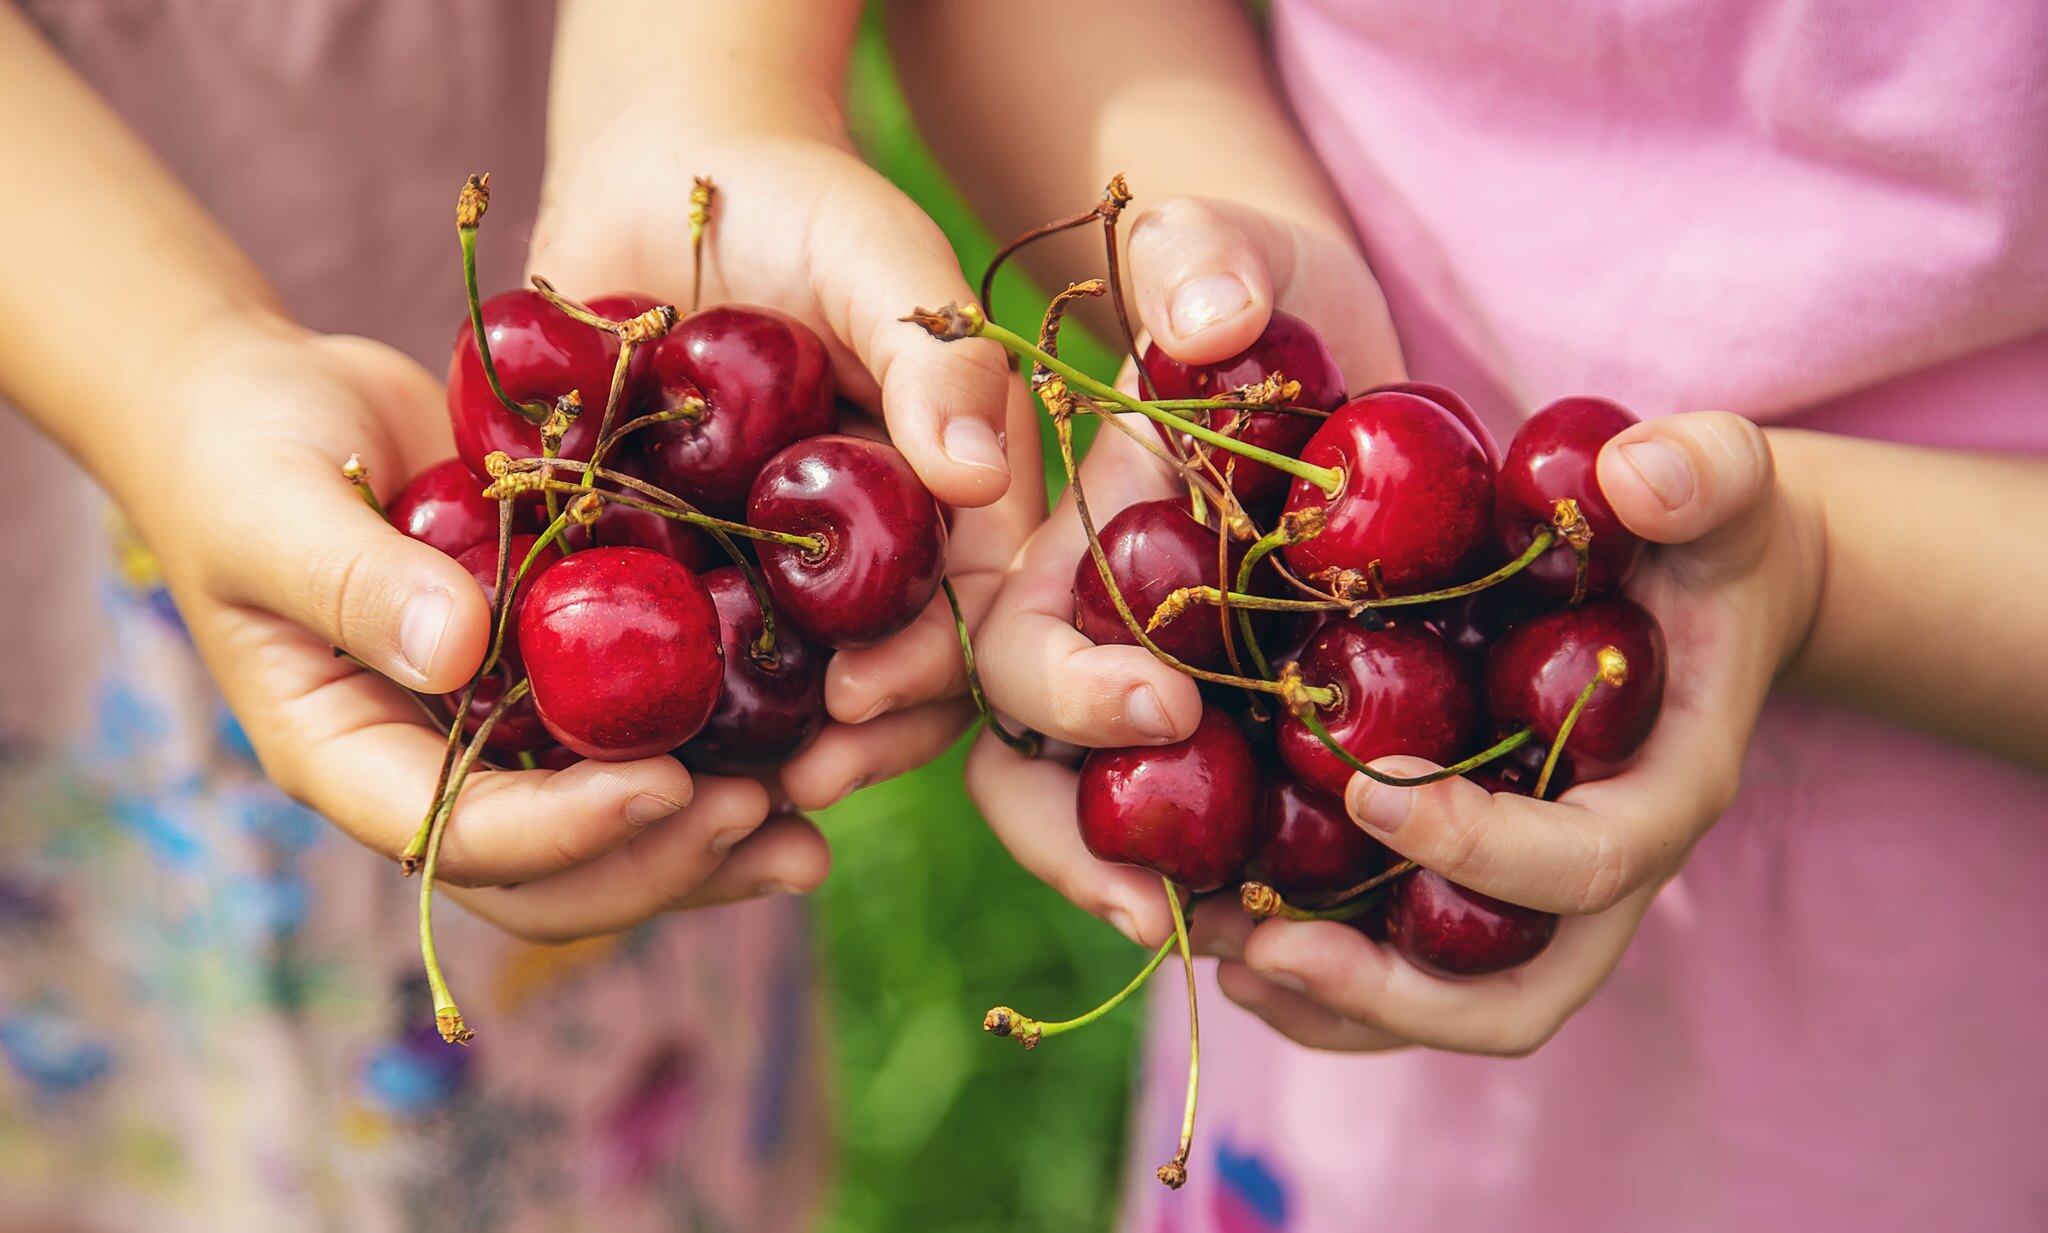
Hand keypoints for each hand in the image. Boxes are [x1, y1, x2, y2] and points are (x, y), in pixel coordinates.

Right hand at [142, 321, 813, 942]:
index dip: (563, 830)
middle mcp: (431, 765)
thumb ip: (355, 579)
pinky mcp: (553, 680)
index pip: (455, 836)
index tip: (664, 783)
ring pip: (605, 834)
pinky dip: (716, 758)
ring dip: (705, 845)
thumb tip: (460, 655)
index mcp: (346, 753)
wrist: (274, 405)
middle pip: (548, 873)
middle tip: (763, 818)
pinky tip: (808, 750)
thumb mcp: (275, 504)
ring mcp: (496, 732)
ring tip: (807, 835)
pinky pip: (633, 746)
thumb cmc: (242, 450)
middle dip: (656, 859)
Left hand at [530, 115, 1044, 811]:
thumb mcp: (879, 255)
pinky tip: (618, 742)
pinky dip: (660, 705)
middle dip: (856, 744)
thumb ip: (938, 351)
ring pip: (789, 694)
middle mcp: (873, 556)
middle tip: (794, 776)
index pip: (970, 616)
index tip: (857, 699)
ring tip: (707, 790)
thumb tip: (979, 472)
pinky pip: (680, 657)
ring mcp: (777, 572)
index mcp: (950, 500)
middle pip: (893, 682)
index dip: (928, 675)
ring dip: (760, 752)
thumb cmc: (796, 201)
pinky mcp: (682, 570)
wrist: (658, 175)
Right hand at [965, 197, 1399, 940]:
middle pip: (1028, 774)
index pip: (1011, 644)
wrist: (1320, 341)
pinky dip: (1250, 874)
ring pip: (1108, 822)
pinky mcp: (1245, 727)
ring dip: (1153, 892)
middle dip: (1074, 846)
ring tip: (1246, 945)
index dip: (1063, 689)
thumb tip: (1209, 327)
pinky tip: (1317, 919)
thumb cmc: (1250, 284)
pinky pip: (1222, 822)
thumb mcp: (1226, 248)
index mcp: (1051, 553)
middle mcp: (1083, 642)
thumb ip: (1200, 261)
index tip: (1166, 701)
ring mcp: (1157, 693)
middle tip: (1161, 905)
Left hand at [1214, 411, 1824, 1053]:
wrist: (1699, 588)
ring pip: (1451, 1001)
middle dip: (1390, 987)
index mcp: (1666, 791)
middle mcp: (1606, 872)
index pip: (1587, 862)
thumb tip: (1637, 478)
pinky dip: (1323, 982)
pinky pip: (1410, 968)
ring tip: (1217, 945)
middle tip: (1266, 939)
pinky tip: (1230, 940)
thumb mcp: (1720, 483)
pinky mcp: (1482, 884)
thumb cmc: (1701, 532)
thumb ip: (1701, 471)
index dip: (1480, 847)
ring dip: (1332, 1001)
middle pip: (1515, 992)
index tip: (1366, 789)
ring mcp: (1543, 896)